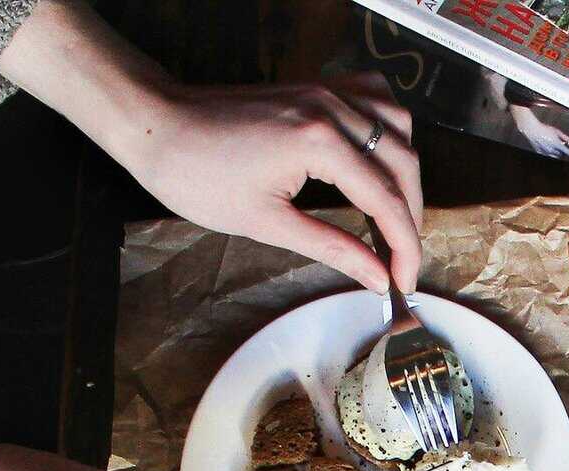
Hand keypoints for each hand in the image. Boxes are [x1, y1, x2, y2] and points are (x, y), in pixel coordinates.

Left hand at [114, 74, 422, 292]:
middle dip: (410, 218)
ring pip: (398, 126)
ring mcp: (325, 91)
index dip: (404, 248)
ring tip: (396, 216)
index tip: (403, 284)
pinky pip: (374, 99)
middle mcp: (330, 108)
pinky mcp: (315, 88)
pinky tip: (382, 161)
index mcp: (319, 143)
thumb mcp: (268, 223)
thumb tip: (376, 277)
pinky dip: (389, 132)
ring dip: (407, 173)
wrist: (158, 126)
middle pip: (403, 163)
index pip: (386, 200)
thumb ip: (332, 248)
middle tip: (400, 261)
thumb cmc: (198, 175)